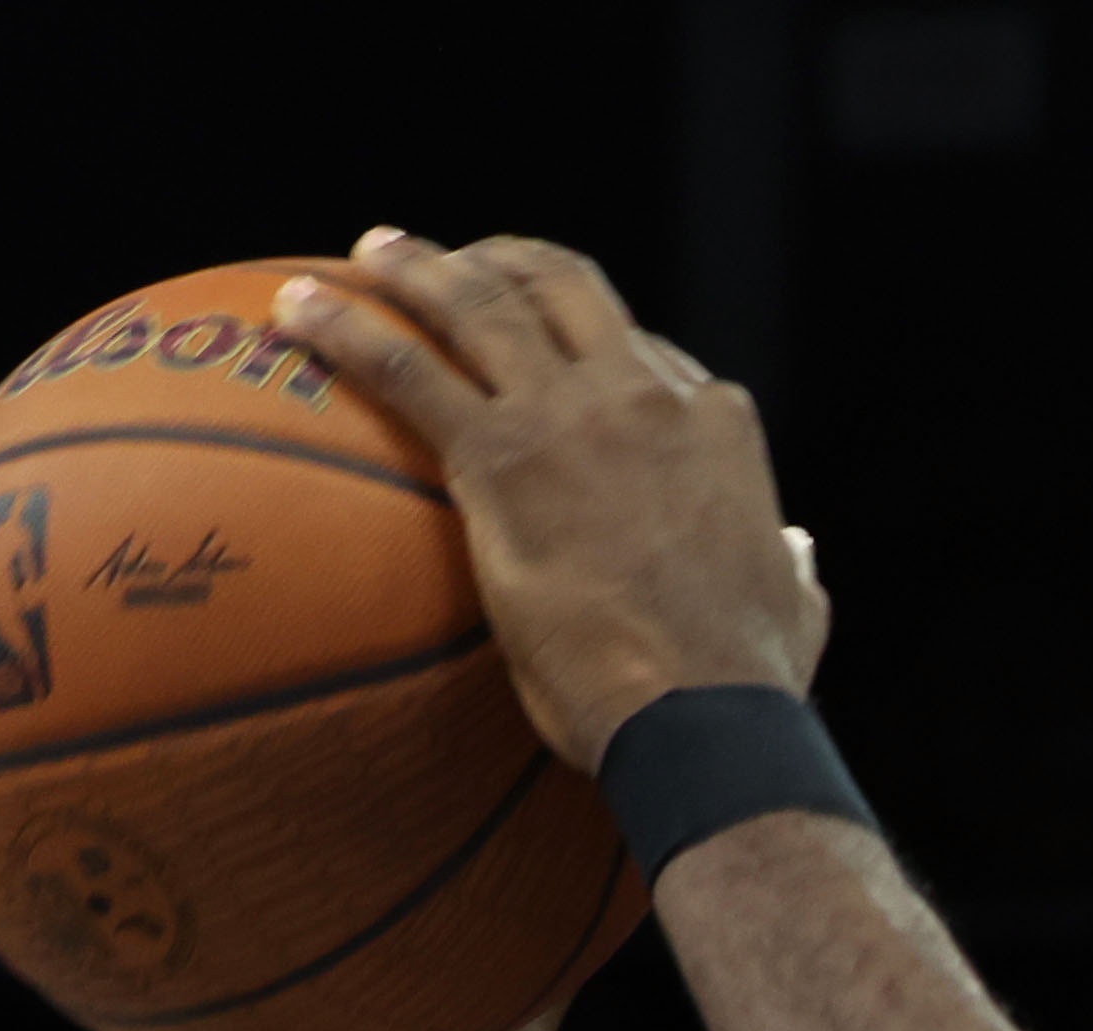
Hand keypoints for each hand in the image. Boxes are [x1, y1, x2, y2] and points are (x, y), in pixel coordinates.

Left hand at [272, 232, 831, 772]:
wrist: (703, 714)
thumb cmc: (745, 685)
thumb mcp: (797, 607)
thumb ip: (792, 565)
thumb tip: (799, 549)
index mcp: (714, 423)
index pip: (644, 350)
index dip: (591, 341)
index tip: (551, 349)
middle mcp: (643, 394)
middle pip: (563, 288)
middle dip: (504, 261)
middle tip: (454, 262)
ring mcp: (570, 416)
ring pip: (480, 303)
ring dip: (417, 267)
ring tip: (372, 254)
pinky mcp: (501, 457)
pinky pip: (404, 369)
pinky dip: (344, 327)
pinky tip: (294, 311)